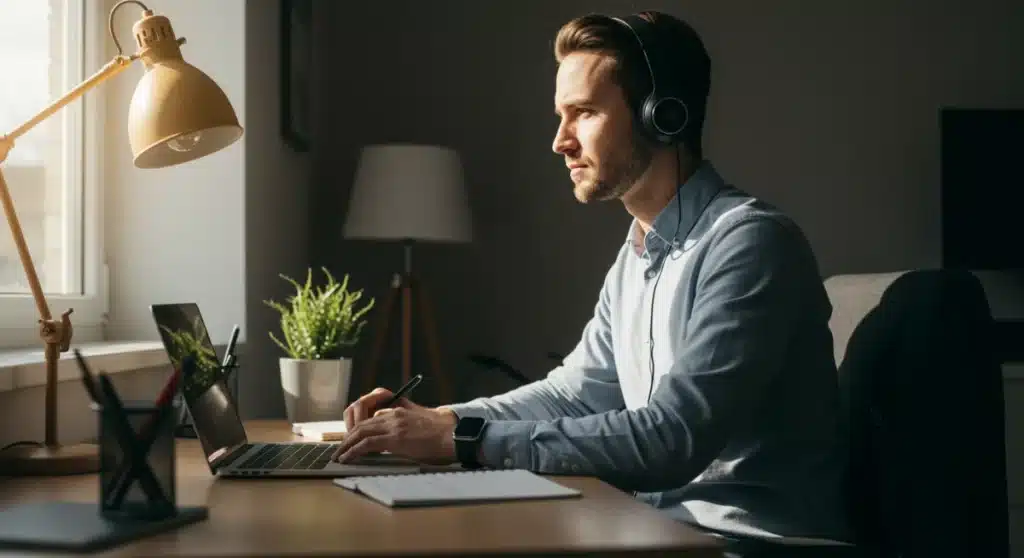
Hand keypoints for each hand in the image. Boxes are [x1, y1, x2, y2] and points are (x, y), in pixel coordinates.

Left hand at [332, 395, 457, 464]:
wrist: (453, 434)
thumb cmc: (440, 431)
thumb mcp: (420, 419)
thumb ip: (405, 420)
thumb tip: (394, 435)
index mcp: (398, 410)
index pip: (371, 418)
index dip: (359, 430)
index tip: (351, 441)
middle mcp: (393, 415)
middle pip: (362, 424)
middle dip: (348, 437)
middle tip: (340, 449)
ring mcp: (393, 425)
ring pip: (361, 432)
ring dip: (347, 445)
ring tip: (340, 456)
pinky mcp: (395, 438)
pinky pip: (367, 443)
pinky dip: (354, 451)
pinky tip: (348, 458)